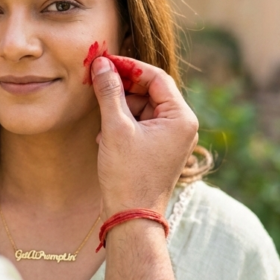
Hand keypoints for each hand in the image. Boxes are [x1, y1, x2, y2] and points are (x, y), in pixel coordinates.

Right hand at [91, 55, 197, 216]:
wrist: (131, 217)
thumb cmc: (128, 175)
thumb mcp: (115, 128)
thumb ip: (109, 91)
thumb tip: (102, 63)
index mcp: (181, 118)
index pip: (157, 77)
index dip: (129, 67)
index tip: (105, 61)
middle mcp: (182, 126)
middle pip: (151, 92)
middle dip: (123, 89)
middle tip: (98, 83)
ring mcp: (172, 139)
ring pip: (143, 108)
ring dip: (120, 109)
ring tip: (101, 122)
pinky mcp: (160, 149)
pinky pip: (142, 125)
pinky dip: (123, 124)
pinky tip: (105, 136)